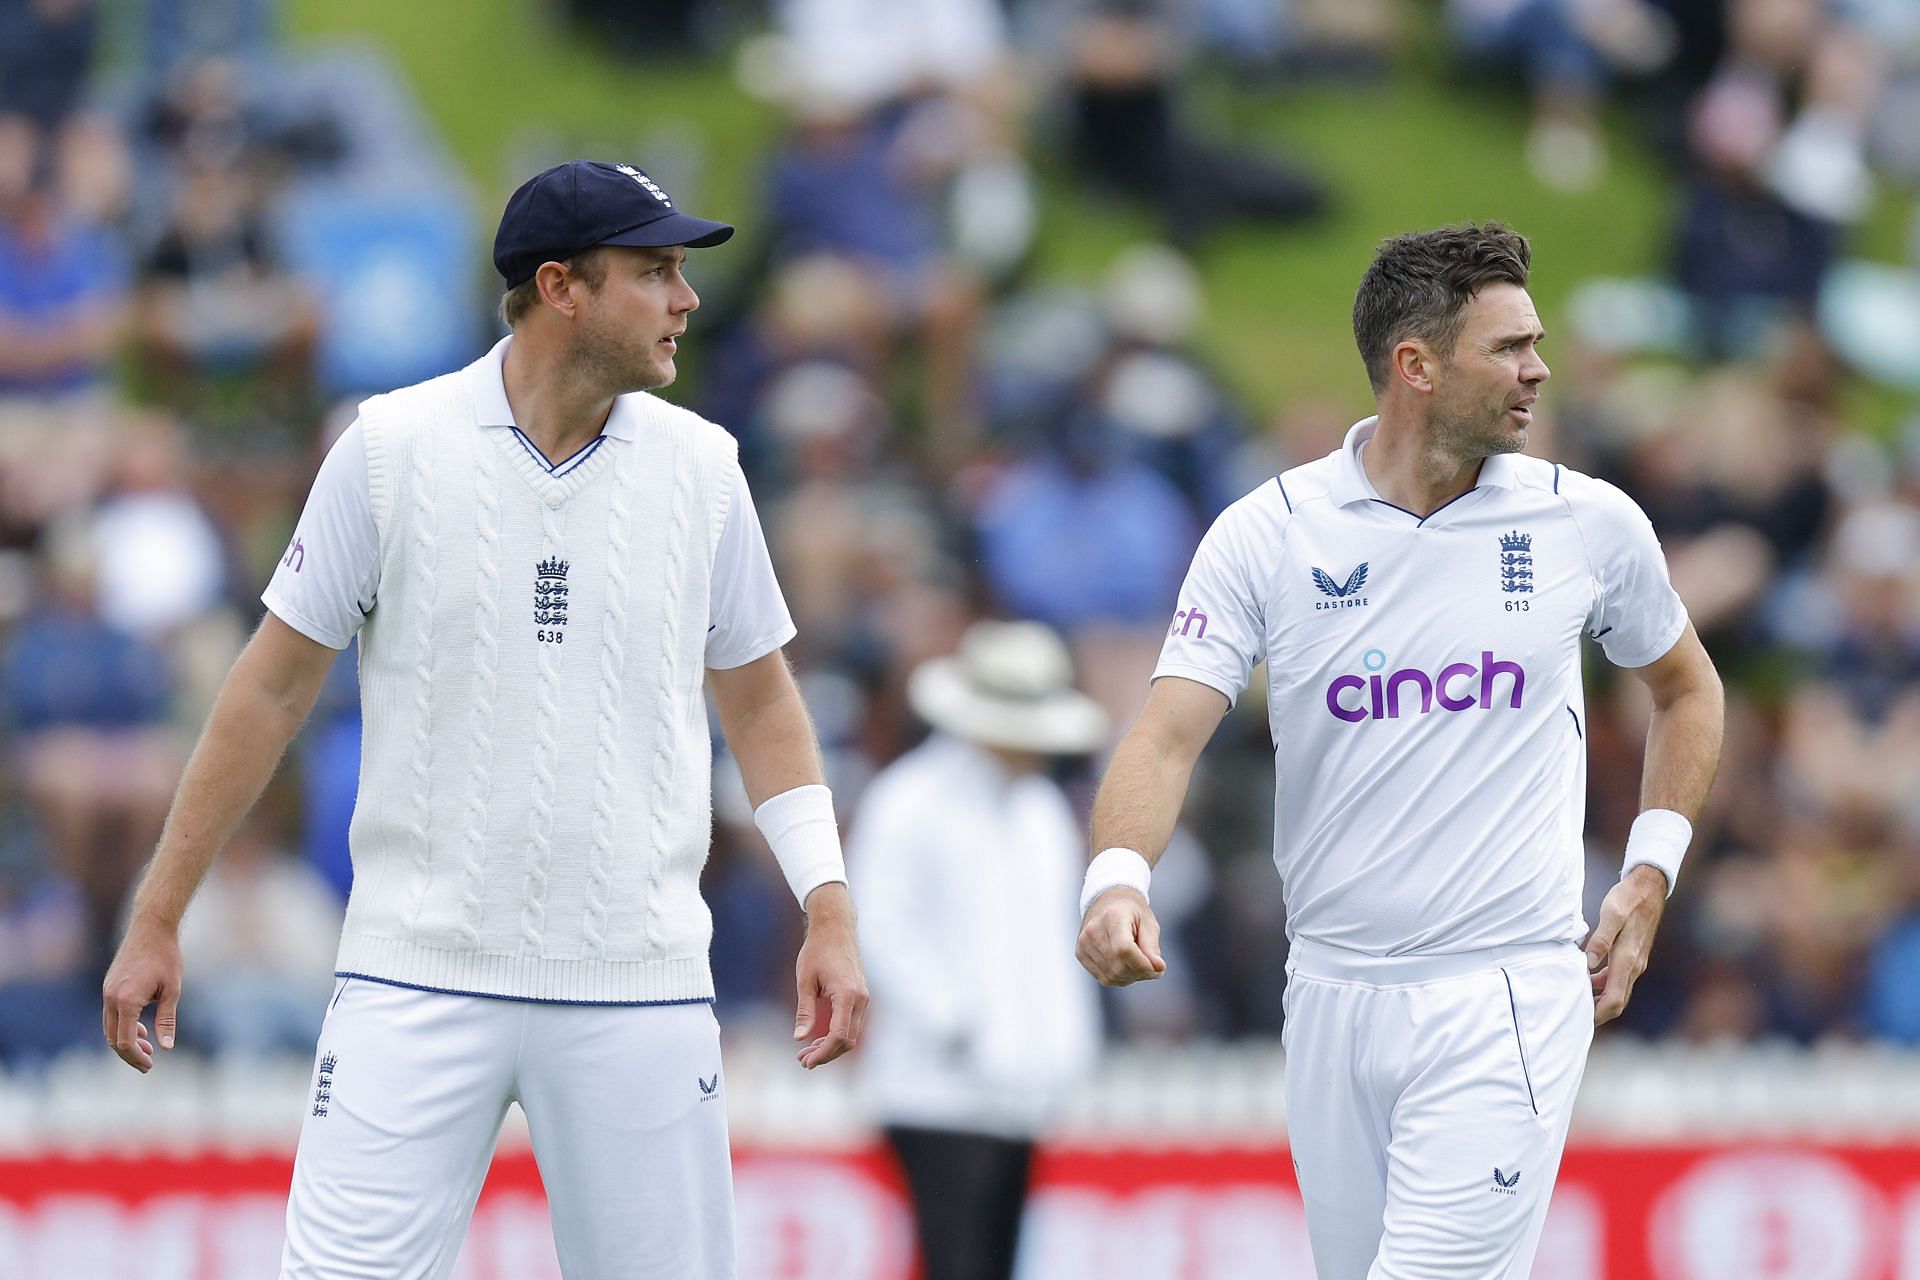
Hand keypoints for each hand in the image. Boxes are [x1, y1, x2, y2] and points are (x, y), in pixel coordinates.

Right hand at [101, 915, 183, 1071]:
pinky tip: (141, 1030)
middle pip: (113, 1038)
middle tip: (148, 1064)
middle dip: (129, 1054)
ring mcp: (107, 991)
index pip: (124, 1041)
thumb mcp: (172, 990)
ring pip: (109, 1027)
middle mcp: (111, 997)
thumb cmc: (166, 957)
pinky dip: (123, 1026)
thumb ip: (167, 1020)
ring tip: (147, 1048)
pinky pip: (111, 1014)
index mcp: (126, 1001)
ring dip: (125, 1040)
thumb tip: (165, 1048)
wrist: (151, 928)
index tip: (150, 1065)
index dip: (136, 1057)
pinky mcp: (109, 986)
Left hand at [793, 883, 867, 1068]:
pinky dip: (837, 1035)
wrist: (835, 928)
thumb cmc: (817, 951)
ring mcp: (863, 998)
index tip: (806, 1061)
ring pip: (851, 1034)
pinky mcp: (860, 996)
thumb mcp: (805, 981)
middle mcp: (860, 999)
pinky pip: (851, 1023)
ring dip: (831, 1047)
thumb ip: (805, 1011)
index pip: (839, 1036)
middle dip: (826, 1054)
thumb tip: (799, 1037)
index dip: (823, 1053)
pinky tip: (819, 1038)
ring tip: (807, 1052)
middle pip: (848, 1040)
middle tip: (802, 1060)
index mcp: (847, 995)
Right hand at [1076, 887, 1166, 986]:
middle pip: (1119, 967)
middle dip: (1141, 972)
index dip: (1143, 964)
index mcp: (1112, 917)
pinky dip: (1120, 977)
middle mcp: (1093, 931)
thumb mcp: (1148, 922)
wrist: (1107, 901)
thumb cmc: (1131, 911)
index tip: (1159, 967)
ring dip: (1131, 976)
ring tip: (1139, 963)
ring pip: (1112, 977)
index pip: (1124, 949)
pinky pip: (1104, 978)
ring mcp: (1084, 944)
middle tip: (1153, 966)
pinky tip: (1126, 965)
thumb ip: (1152, 946)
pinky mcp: (1081, 954)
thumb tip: (1158, 968)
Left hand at [1585, 864, 1667, 1025]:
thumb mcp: (1611, 914)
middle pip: (1618, 1001)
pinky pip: (1618, 979)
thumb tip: (1588, 964)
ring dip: (1599, 999)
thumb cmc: (1628, 899)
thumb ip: (1601, 939)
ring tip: (1576, 999)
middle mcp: (1634, 966)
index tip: (1582, 1021)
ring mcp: (1635, 962)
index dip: (1598, 1013)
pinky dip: (1603, 985)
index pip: (1615, 998)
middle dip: (1598, 1013)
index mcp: (1628, 959)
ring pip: (1618, 991)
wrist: (1649, 888)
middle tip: (1575, 1016)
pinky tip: (1587, 979)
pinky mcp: (1633, 956)